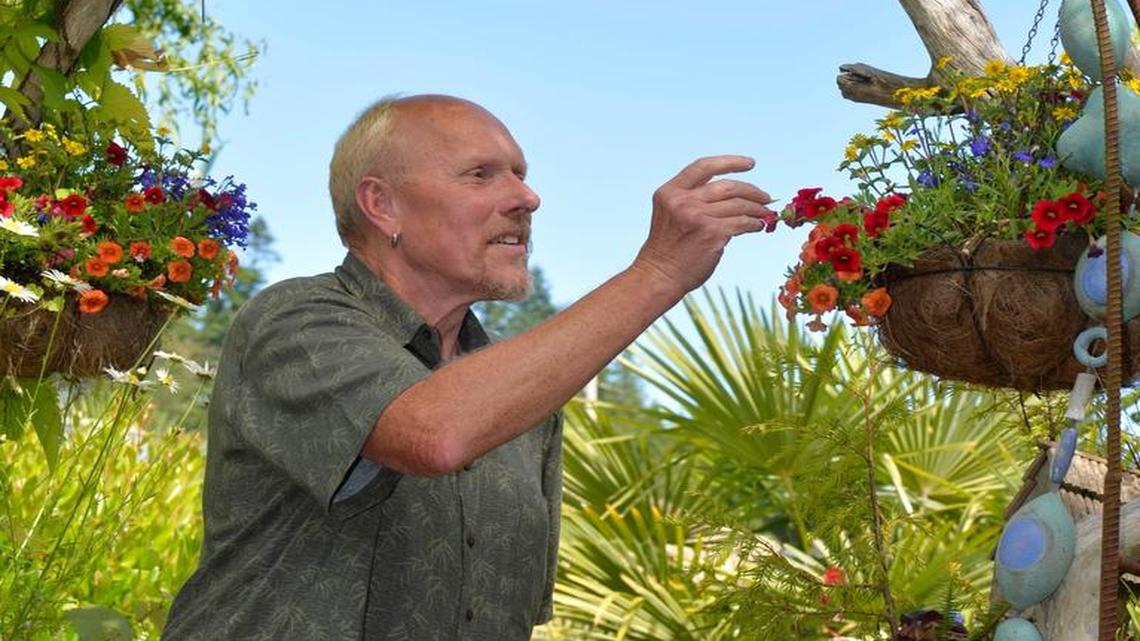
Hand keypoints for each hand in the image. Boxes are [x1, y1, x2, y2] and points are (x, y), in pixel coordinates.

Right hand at [633, 155, 775, 295]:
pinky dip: (754, 224)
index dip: (730, 162)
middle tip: (766, 197)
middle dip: (752, 190)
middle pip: (727, 186)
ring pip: (738, 205)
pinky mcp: (712, 233)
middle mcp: (682, 201)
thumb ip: (692, 199)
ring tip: (765, 213)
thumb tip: (734, 195)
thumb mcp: (671, 214)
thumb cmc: (668, 249)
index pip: (703, 167)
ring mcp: (697, 217)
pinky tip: (757, 226)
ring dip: (757, 209)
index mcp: (670, 192)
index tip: (751, 163)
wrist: (660, 275)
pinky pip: (741, 223)